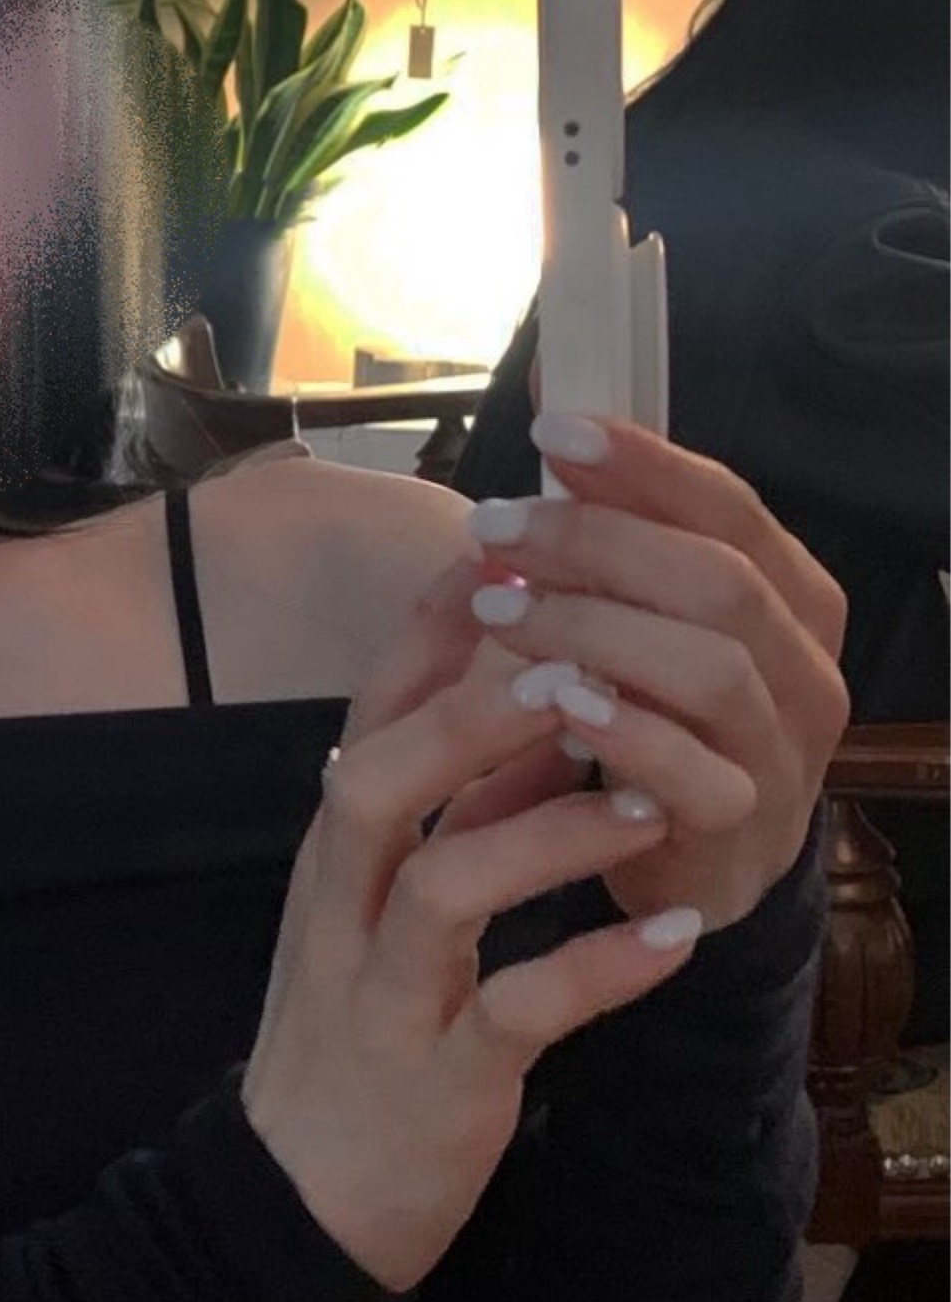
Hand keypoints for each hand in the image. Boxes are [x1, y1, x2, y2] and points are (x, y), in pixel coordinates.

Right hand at [241, 632, 713, 1293]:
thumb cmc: (353, 1033)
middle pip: (375, 782)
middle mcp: (342, 909)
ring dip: (549, 836)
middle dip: (471, 719)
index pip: (364, 717)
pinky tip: (674, 940)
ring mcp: (384, 996)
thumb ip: (455, 807)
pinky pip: (518, 1014)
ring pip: (444, 889)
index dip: (428, 636)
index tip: (506, 562)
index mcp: (332, 855)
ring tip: (649, 802)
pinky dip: (598, 972)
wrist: (297, 1202)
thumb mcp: (383, 903)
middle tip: (579, 670)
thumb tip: (531, 699)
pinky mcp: (438, 1082)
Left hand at [452, 410, 847, 931]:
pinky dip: (623, 728)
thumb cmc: (656, 724)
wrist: (685, 868)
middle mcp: (806, 673)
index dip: (646, 466)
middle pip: (722, 581)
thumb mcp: (643, 623)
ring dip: (596, 628)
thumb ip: (619, 542)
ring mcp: (783, 758)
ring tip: (499, 607)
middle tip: (496, 524)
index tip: (553, 432)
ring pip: (713, 669)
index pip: (733, 511)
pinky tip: (554, 699)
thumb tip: (557, 434)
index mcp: (794, 603)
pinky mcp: (740, 836)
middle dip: (601, 541)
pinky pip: (694, 775)